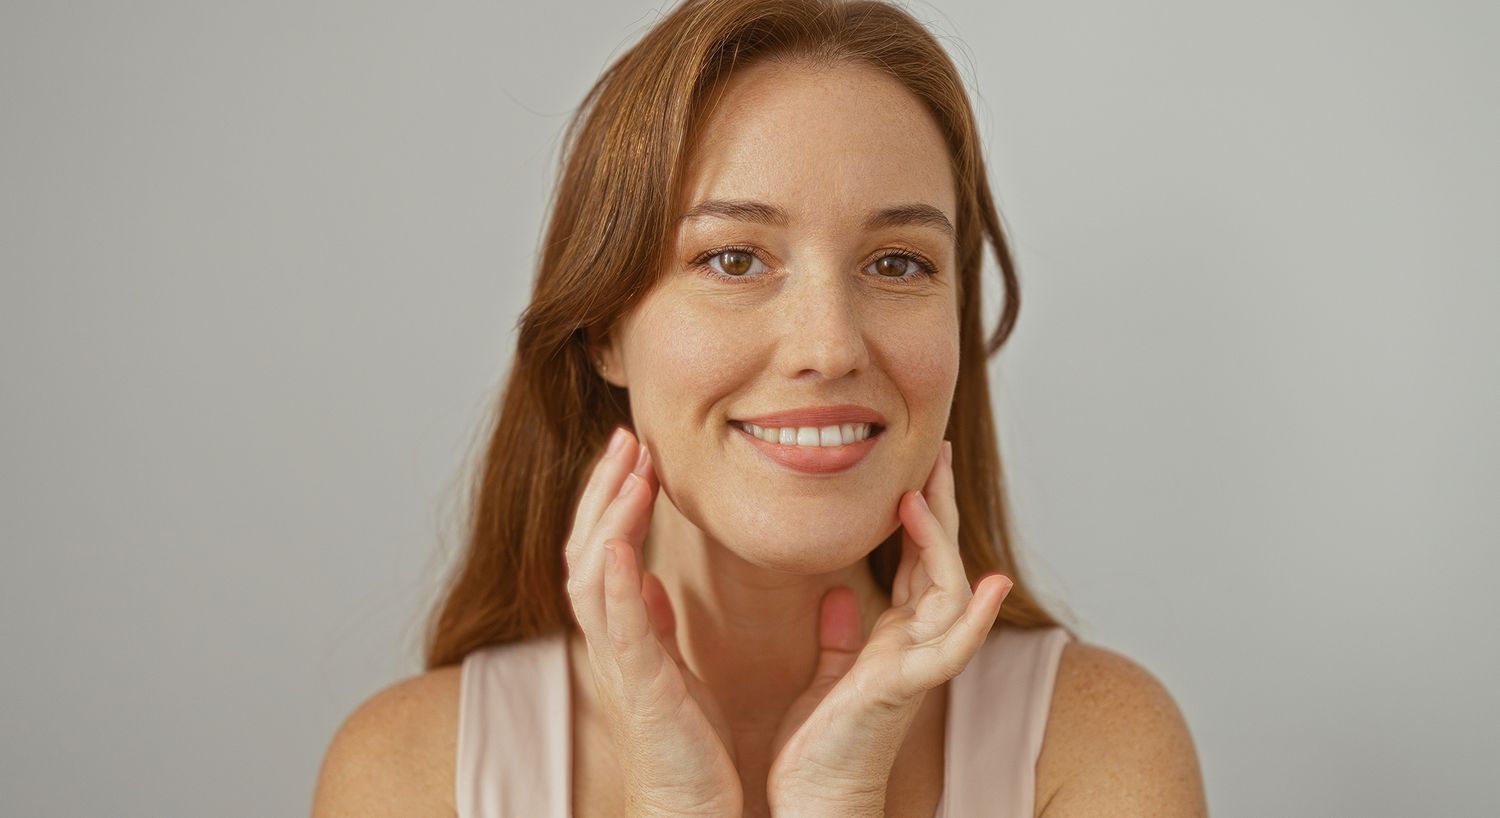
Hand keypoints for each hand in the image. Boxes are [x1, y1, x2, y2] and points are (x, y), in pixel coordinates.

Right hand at [564, 427, 742, 817]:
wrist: (693, 806)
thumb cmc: (690, 742)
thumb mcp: (675, 665)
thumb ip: (657, 620)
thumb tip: (648, 578)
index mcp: (623, 630)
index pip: (605, 546)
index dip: (613, 496)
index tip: (635, 449)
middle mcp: (611, 640)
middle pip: (588, 546)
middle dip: (604, 489)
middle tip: (626, 436)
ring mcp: (620, 662)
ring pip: (593, 573)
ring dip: (609, 518)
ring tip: (630, 470)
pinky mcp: (640, 688)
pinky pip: (617, 626)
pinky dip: (615, 582)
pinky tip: (624, 544)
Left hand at [764, 440, 1013, 815]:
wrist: (813, 800)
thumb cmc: (820, 745)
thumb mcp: (828, 673)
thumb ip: (841, 634)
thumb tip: (838, 593)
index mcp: (896, 638)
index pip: (919, 562)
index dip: (922, 514)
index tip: (916, 467)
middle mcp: (915, 645)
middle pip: (941, 562)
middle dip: (940, 507)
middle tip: (936, 452)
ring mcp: (917, 666)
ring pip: (950, 592)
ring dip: (942, 543)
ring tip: (922, 497)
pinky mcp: (906, 688)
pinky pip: (950, 649)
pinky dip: (975, 617)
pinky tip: (991, 585)